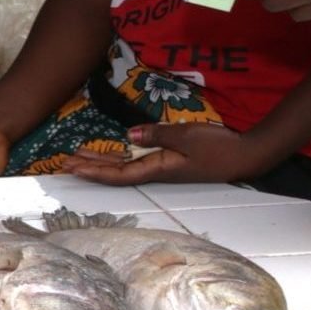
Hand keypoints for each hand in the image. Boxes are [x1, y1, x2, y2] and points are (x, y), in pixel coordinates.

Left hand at [62, 123, 264, 184]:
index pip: (118, 174)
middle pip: (116, 172)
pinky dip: (119, 158)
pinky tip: (111, 153)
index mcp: (158, 169)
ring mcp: (163, 168)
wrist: (246, 154)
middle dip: (90, 168)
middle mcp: (157, 171)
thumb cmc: (218, 146)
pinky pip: (137, 162)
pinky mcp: (170, 162)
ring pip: (124, 167)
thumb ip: (157, 135)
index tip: (72, 168)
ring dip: (101, 163)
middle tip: (64, 162)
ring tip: (79, 158)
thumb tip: (128, 135)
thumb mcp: (187, 136)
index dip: (94, 172)